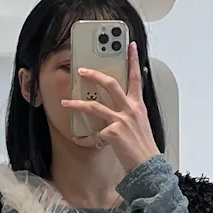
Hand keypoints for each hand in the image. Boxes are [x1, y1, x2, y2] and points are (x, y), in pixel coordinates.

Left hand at [61, 42, 160, 174]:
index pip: (136, 78)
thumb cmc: (143, 148)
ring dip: (77, 104)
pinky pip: (94, 134)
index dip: (133, 60)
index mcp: (138, 106)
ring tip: (65, 102)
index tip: (130, 46)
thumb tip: (120, 108)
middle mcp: (130, 110)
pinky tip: (79, 139)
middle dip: (94, 75)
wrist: (147, 166)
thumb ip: (130, 112)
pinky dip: (85, 138)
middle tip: (81, 70)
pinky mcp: (113, 133)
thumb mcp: (140, 125)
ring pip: (95, 106)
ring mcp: (121, 120)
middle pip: (110, 84)